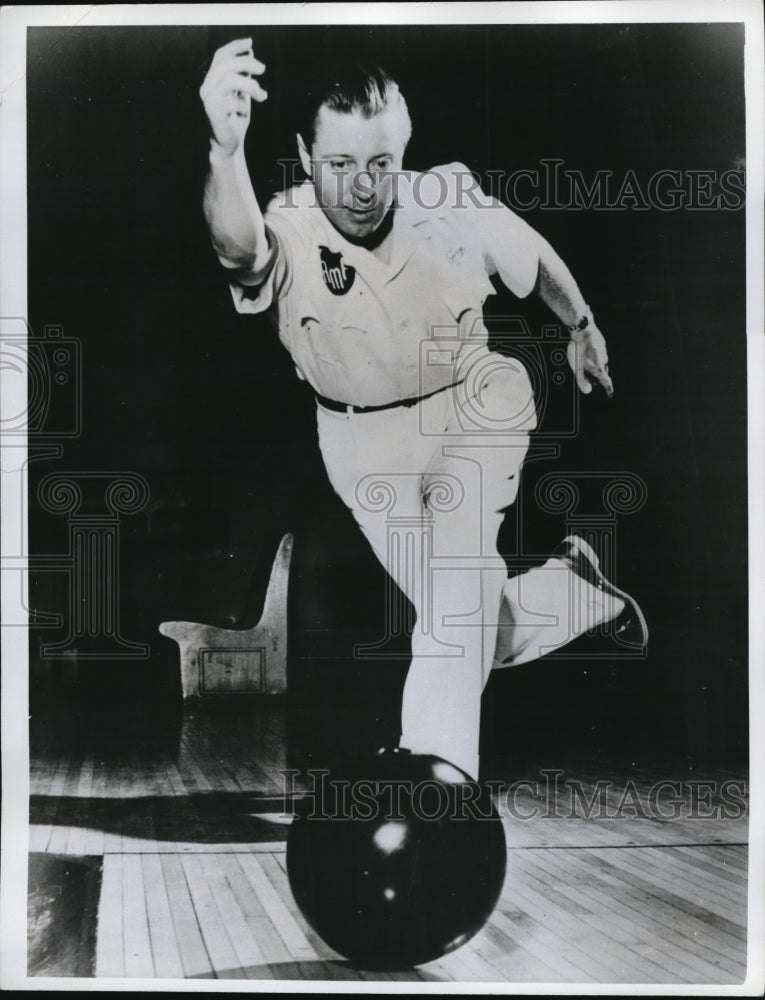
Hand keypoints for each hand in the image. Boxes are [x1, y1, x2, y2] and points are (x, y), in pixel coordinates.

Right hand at [199, 38, 266, 155]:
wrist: (229, 145)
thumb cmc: (236, 120)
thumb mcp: (243, 94)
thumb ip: (244, 76)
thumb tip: (251, 55)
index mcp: (212, 80)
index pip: (220, 56)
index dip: (234, 47)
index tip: (250, 43)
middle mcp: (207, 87)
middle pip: (224, 65)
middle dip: (246, 63)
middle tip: (263, 69)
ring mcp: (208, 100)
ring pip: (229, 79)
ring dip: (250, 85)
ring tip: (262, 96)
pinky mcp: (213, 113)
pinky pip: (232, 102)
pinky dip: (244, 106)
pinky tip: (245, 113)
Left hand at [566, 324, 613, 396]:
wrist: (583, 329)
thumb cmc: (579, 348)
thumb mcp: (577, 366)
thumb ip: (581, 379)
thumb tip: (587, 391)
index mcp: (599, 366)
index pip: (606, 380)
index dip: (608, 388)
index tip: (610, 394)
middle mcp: (604, 359)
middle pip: (602, 372)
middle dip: (597, 376)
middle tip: (588, 377)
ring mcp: (603, 350)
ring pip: (601, 362)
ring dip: (595, 366)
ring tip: (584, 362)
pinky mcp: (601, 344)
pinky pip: (599, 354)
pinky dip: (594, 357)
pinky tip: (586, 352)